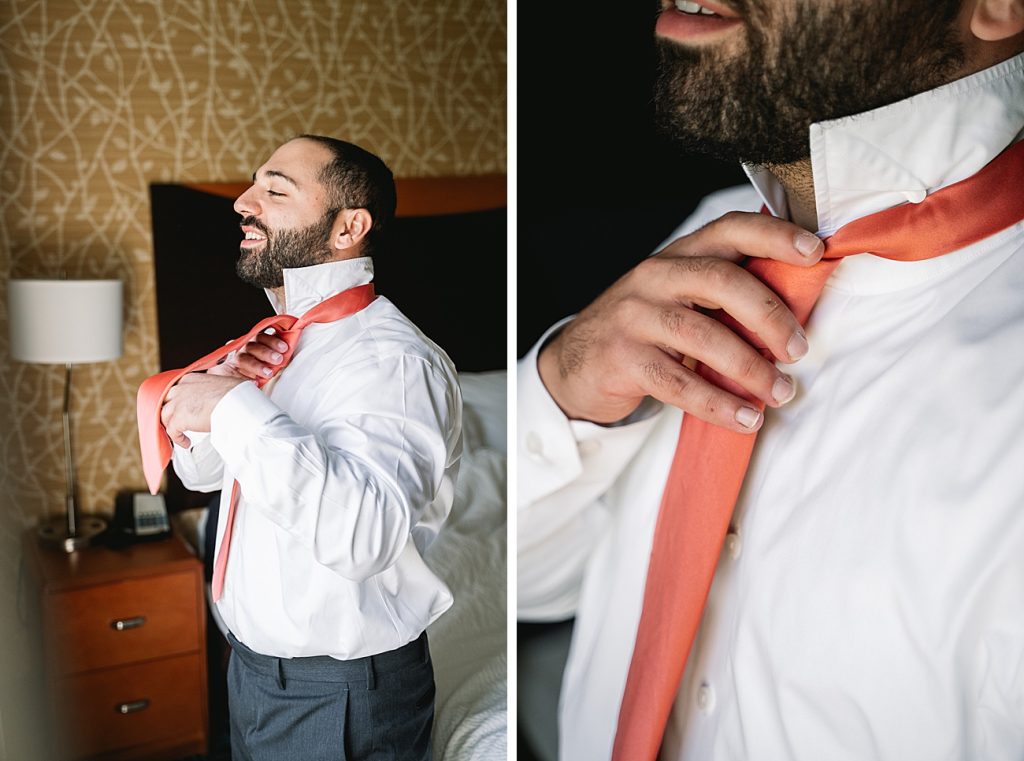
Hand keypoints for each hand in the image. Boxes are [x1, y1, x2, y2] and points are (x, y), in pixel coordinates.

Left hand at [161, 373, 248, 447]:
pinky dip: (178, 439)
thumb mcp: (222, 383)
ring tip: (179, 433)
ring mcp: (177, 403)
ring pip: (165, 416)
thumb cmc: (236, 394)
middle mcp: (181, 389)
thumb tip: (219, 395)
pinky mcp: (178, 419)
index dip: (179, 401)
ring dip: (171, 426)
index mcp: (190, 379)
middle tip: (177, 420)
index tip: (183, 408)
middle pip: (166, 401)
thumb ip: (213, 388)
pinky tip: (185, 442)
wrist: (236, 403)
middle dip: (170, 411)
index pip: (177, 390)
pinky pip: (171, 431)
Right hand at [206, 331, 290, 380]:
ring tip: (269, 373)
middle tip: (279, 359)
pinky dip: (245, 378)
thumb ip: (277, 353)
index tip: (284, 348)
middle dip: (266, 352)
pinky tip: (255, 383)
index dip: (273, 341)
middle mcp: (243, 351)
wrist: (238, 381)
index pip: (261, 337)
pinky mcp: (227, 373)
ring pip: (243, 359)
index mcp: (254, 344)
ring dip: (257, 366)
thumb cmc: (261, 368)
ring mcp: (235, 361)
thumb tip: (289, 350)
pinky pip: (234, 374)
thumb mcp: (270, 360)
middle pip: (252, 346)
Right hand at [538, 211, 824, 432]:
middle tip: (798, 349)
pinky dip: (718, 403)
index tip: (813, 252)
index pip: (729, 230)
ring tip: (779, 393)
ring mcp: (634, 317)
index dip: (773, 236)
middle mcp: (654, 277)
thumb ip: (723, 294)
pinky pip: (679, 384)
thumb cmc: (643, 329)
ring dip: (750, 368)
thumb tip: (797, 311)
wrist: (575, 363)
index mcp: (678, 256)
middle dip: (769, 315)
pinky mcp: (622, 359)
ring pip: (702, 335)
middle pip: (721, 281)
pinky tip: (745, 419)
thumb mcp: (678, 297)